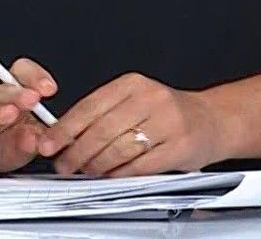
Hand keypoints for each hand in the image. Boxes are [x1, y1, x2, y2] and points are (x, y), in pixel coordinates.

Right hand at [0, 57, 58, 178]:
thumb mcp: (17, 141)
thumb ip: (31, 138)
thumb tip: (42, 137)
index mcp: (4, 96)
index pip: (19, 75)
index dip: (34, 77)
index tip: (49, 89)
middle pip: (0, 91)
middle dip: (17, 93)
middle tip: (33, 98)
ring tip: (10, 114)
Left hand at [35, 72, 230, 177]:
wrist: (211, 120)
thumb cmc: (167, 113)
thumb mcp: (135, 101)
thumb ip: (103, 114)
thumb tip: (64, 135)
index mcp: (133, 84)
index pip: (89, 106)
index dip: (64, 128)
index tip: (49, 143)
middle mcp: (150, 98)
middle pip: (101, 130)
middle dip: (76, 152)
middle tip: (64, 164)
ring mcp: (167, 122)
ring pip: (119, 149)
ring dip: (97, 166)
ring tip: (87, 171)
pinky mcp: (178, 146)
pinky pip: (140, 165)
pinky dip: (121, 174)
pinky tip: (112, 176)